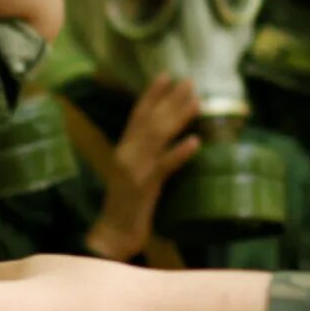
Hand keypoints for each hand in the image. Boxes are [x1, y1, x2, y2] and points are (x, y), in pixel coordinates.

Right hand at [84, 75, 200, 260]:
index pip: (137, 115)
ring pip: (158, 137)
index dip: (151, 95)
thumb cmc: (126, 209)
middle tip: (190, 80)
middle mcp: (127, 154)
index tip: (165, 75)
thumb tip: (164, 140)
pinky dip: (180, 153)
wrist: (111, 235)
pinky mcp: (144, 187)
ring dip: (178, 117)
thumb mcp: (134, 177)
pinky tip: (195, 142)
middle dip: (170, 99)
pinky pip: (164, 166)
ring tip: (197, 102)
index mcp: (124, 150)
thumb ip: (145, 157)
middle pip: (150, 120)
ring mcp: (135, 170)